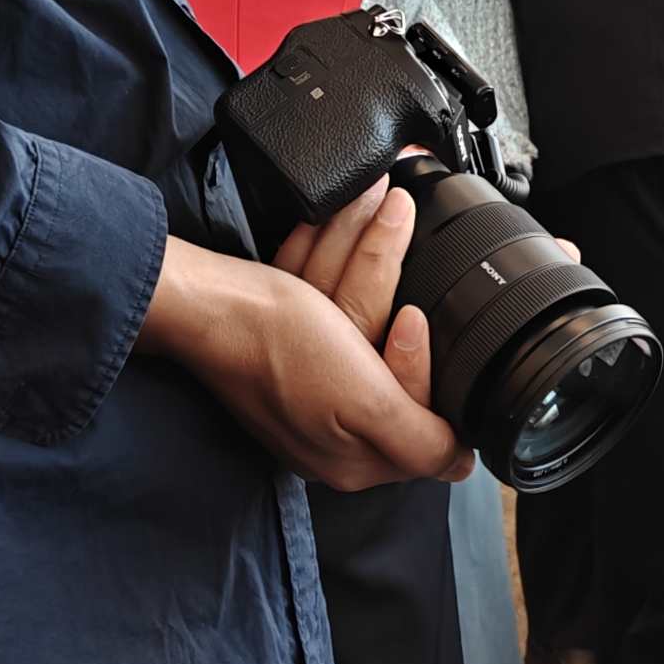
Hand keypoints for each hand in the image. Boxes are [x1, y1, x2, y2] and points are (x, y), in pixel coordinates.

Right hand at [143, 188, 470, 490]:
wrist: (202, 304)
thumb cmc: (276, 347)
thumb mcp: (366, 404)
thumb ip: (420, 440)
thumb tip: (461, 464)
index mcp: (356, 453)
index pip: (418, 406)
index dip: (417, 358)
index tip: (410, 317)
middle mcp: (334, 423)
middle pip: (386, 348)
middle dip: (386, 285)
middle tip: (394, 222)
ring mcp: (308, 382)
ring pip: (356, 307)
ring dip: (365, 251)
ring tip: (376, 200)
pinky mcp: (285, 345)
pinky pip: (324, 295)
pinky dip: (327, 257)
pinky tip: (326, 225)